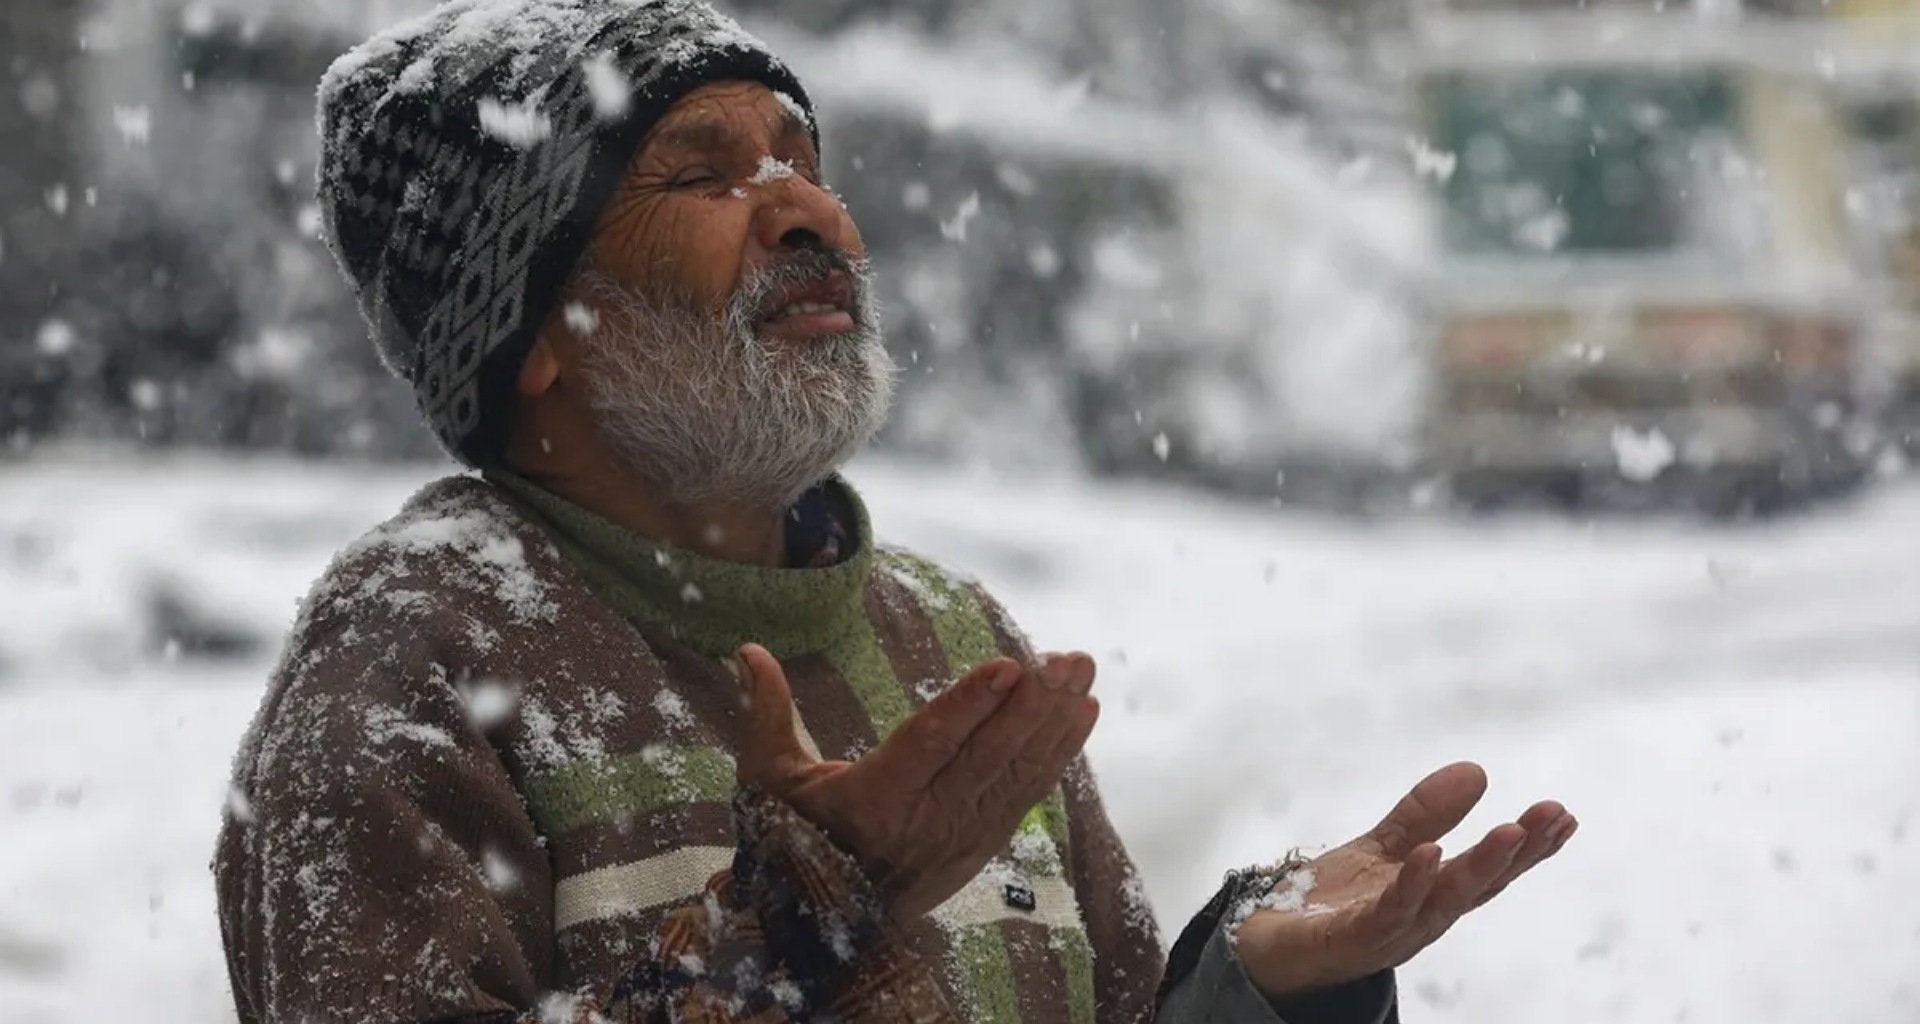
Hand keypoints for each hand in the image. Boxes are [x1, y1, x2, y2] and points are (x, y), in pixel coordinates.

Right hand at [733, 643, 1099, 919]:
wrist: (820, 927)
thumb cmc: (791, 839)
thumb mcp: (769, 779)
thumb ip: (768, 711)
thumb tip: (747, 649)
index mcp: (871, 801)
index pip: (929, 744)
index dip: (970, 704)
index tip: (1008, 665)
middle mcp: (924, 821)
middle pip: (988, 756)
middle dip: (1032, 704)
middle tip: (1066, 658)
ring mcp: (959, 837)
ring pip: (1015, 773)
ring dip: (1054, 721)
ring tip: (1081, 670)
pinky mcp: (981, 846)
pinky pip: (1026, 795)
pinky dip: (1057, 754)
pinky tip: (1080, 715)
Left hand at [1235, 762, 1576, 996]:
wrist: (1266, 945)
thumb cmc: (1331, 902)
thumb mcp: (1383, 847)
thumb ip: (1426, 815)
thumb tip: (1477, 770)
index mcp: (1432, 896)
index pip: (1488, 871)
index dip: (1528, 847)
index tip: (1563, 815)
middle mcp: (1420, 919)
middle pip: (1477, 886)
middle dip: (1517, 853)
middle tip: (1550, 816)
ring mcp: (1387, 933)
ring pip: (1442, 902)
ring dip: (1478, 868)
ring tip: (1509, 832)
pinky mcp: (1347, 940)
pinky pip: (1384, 914)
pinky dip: (1410, 885)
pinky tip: (1428, 855)